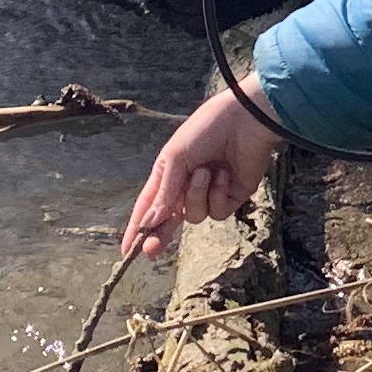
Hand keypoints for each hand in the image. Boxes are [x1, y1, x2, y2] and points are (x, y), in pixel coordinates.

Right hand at [122, 85, 282, 259]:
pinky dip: (216, 194)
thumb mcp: (176, 158)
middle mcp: (187, 187)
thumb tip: (149, 223)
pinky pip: (216, 211)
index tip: (126, 251)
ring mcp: (209, 194)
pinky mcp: (231, 198)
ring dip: (196, 195)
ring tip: (205, 170)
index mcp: (168, 175)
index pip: (148, 207)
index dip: (137, 228)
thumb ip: (164, 193)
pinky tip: (223, 173)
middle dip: (159, 235)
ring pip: (194, 215)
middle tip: (151, 249)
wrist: (244, 120)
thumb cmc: (205, 130)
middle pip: (169, 221)